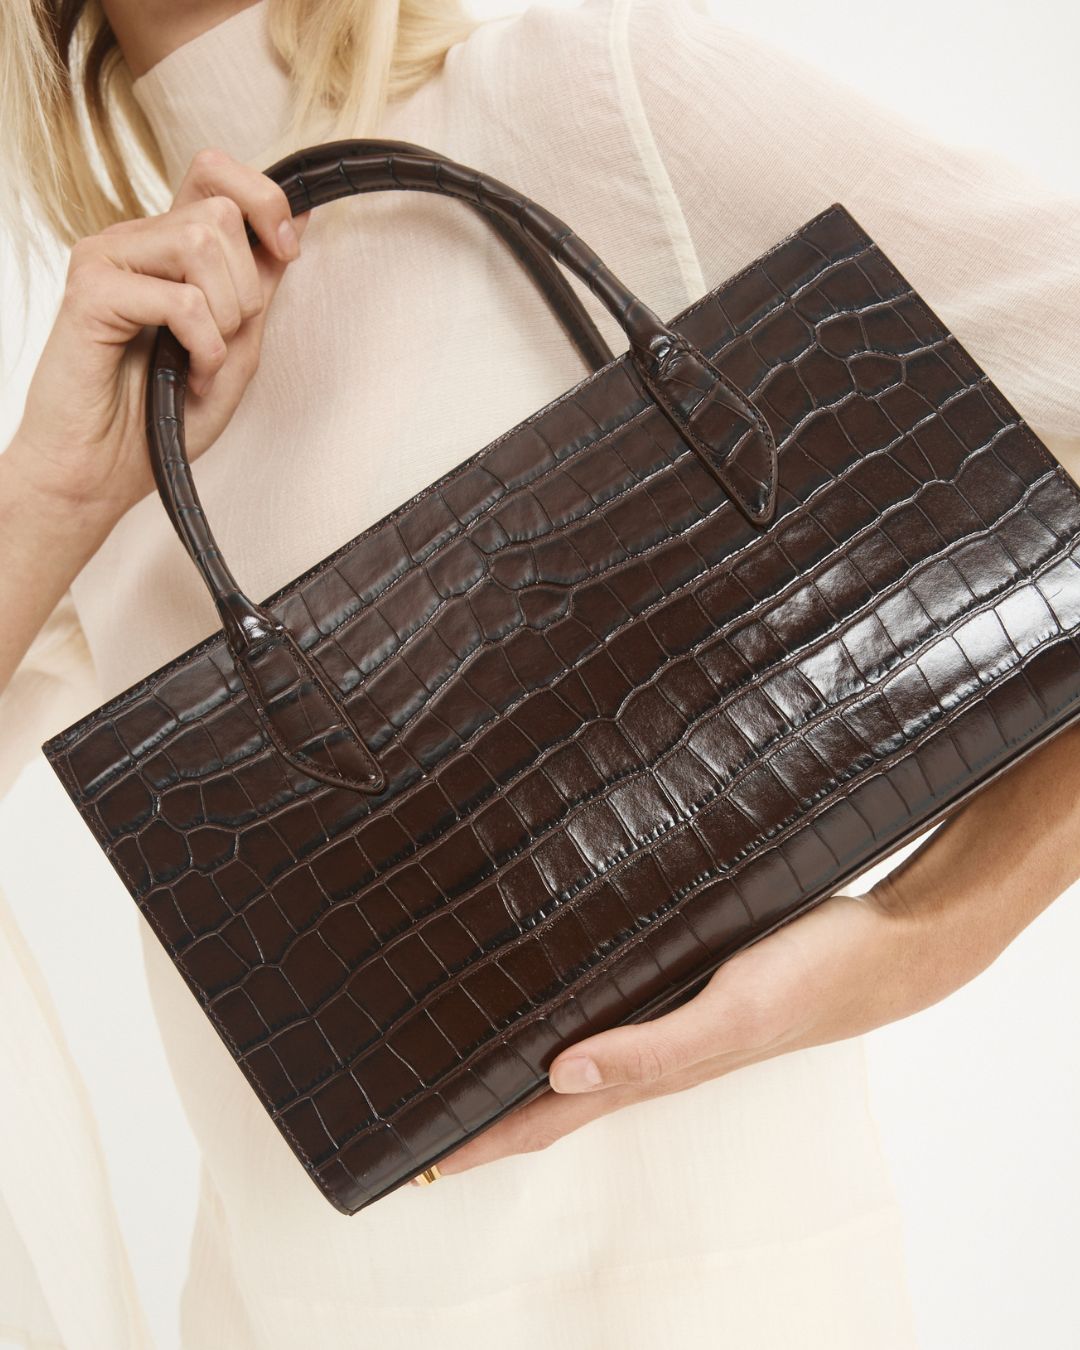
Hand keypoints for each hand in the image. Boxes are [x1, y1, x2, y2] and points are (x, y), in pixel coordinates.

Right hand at [6, 146, 309, 533]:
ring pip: (201, 242)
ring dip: (225, 316)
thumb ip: (262, 284)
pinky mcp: (90, 291)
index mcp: (167, 248)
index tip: (287, 251)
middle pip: (220, 213)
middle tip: (223, 342)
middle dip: (246, 289)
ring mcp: (107, 259)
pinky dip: (203, 345)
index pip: (215, 172)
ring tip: (202, 361)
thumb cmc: (161, 418)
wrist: (101, 472)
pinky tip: (187, 374)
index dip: (265, 199)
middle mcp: (134, 242)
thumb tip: (299, 220)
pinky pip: (180, 298)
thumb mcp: (236, 347)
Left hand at [431, 887, 950, 1176]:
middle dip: (488, 1115)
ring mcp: (673, 1022)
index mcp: (655, 1070)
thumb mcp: (732, 1014)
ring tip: (466, 1067)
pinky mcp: (689, 986)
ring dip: (521, 1071)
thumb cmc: (815, 979)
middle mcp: (654, 1054)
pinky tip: (555, 1005)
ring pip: (578, 1056)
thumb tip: (560, 1076)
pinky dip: (570, 1022)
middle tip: (422, 1119)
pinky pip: (615, 1014)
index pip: (547, 1118)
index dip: (484, 1141)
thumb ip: (653, 1050)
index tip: (421, 1160)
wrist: (887, 948)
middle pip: (551, 1097)